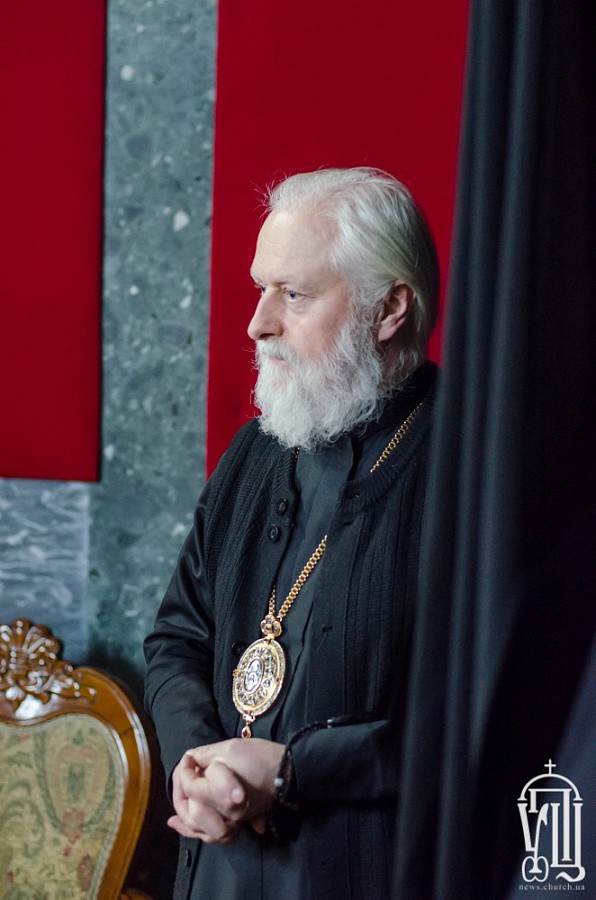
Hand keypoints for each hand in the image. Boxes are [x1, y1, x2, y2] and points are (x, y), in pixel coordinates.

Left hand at [168, 738, 284, 843]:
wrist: (288, 771)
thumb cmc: (261, 758)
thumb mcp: (231, 748)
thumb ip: (206, 755)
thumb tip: (189, 760)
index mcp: (221, 795)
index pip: (192, 788)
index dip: (185, 772)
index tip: (189, 759)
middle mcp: (224, 814)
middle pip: (191, 813)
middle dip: (181, 794)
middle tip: (184, 775)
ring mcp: (232, 821)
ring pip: (200, 829)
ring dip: (185, 819)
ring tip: (174, 815)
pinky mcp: (238, 822)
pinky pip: (213, 834)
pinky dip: (195, 831)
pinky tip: (182, 826)